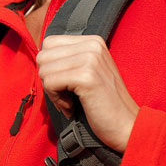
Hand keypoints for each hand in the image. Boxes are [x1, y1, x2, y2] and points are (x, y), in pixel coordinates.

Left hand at [37, 35, 139, 152]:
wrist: (126, 124)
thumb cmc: (101, 103)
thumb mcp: (85, 73)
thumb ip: (67, 61)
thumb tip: (39, 57)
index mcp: (92, 41)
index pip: (49, 43)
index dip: (49, 67)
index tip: (64, 83)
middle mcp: (92, 45)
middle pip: (43, 56)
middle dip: (48, 79)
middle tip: (65, 95)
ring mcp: (91, 59)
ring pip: (44, 70)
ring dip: (52, 91)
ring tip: (70, 101)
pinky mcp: (87, 76)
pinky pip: (50, 83)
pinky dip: (56, 100)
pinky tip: (72, 106)